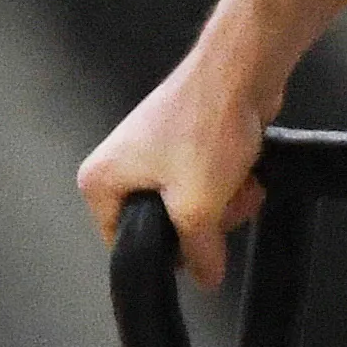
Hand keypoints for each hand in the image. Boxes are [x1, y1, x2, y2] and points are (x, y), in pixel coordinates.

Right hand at [79, 48, 278, 290]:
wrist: (243, 70)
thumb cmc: (205, 122)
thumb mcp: (198, 206)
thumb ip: (200, 252)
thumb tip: (205, 277)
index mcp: (101, 181)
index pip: (124, 245)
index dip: (166, 251)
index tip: (194, 241)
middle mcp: (120, 165)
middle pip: (163, 228)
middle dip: (204, 221)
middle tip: (220, 201)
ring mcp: (153, 153)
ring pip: (191, 207)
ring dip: (224, 203)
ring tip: (237, 182)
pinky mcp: (184, 144)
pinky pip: (206, 184)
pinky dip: (228, 182)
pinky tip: (245, 171)